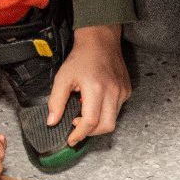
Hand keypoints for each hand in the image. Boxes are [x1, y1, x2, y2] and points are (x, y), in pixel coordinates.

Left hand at [51, 26, 130, 145]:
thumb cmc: (81, 57)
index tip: (71, 139)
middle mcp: (112, 91)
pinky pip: (117, 109)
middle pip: (106, 126)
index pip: (90, 121)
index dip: (80, 134)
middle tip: (78, 128)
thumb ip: (56, 101)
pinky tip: (96, 103)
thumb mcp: (62, 77)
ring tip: (85, 112)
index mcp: (95, 88)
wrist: (100, 40)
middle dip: (91, 133)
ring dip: (98, 122)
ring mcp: (122, 91)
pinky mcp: (127, 90)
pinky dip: (106, 112)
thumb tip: (52, 121)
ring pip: (113, 119)